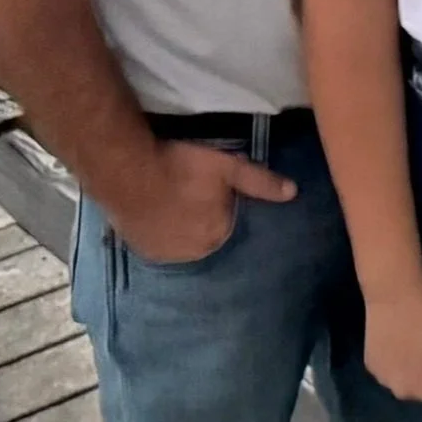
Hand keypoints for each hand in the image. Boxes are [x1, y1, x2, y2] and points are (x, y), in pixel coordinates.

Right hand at [107, 138, 296, 264]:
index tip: (206, 182)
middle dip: (199, 213)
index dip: (219, 199)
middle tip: (186, 187)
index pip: (227, 219)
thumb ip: (260, 182)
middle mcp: (195, 253)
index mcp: (218, 234)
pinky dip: (158, 230)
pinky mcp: (141, 251)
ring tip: (168, 197)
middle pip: (205, 231)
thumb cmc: (181, 166)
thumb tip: (293, 192)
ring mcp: (165, 255)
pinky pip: (157, 242)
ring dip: (178, 223)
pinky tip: (153, 209)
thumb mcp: (227, 167)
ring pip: (181, 238)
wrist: (129, 172)